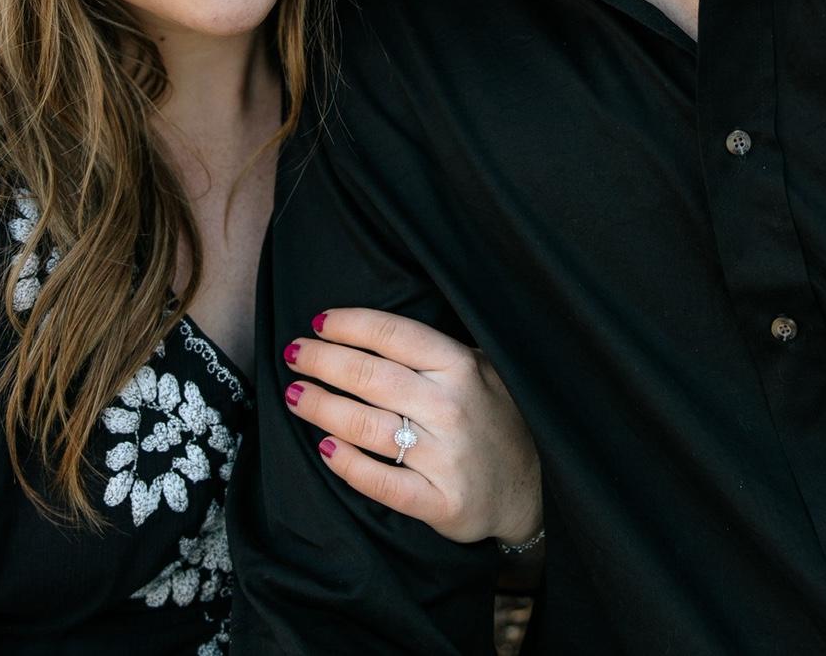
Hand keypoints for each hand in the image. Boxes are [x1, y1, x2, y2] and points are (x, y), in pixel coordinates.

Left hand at [282, 307, 541, 547]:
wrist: (531, 486)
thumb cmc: (491, 416)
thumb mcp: (480, 368)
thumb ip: (434, 351)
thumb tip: (364, 330)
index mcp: (461, 366)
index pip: (393, 335)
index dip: (349, 325)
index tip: (317, 322)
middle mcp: (451, 407)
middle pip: (370, 377)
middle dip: (323, 361)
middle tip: (294, 354)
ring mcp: (446, 457)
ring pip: (366, 426)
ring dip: (321, 408)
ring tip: (295, 395)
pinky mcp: (440, 502)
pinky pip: (380, 482)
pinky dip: (347, 464)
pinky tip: (325, 447)